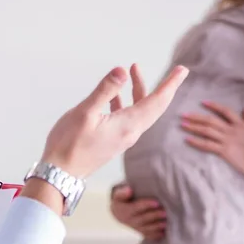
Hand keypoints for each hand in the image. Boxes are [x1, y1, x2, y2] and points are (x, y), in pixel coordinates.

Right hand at [41, 64, 187, 177]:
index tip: (183, 70)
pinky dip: (126, 102)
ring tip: (132, 70)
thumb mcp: (85, 113)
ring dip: (140, 91)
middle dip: (164, 86)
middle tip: (177, 70)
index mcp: (128, 125)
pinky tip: (114, 95)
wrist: (60, 173)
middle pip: (154, 107)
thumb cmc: (69, 144)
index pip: (157, 101)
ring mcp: (123, 139)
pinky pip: (127, 118)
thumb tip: (122, 70)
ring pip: (140, 111)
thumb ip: (105, 90)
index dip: (171, 84)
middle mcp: (130, 133)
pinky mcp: (114, 141)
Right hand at [110, 185, 165, 240]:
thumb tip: (129, 190)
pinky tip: (163, 233)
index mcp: (126, 211)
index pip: (137, 207)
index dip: (147, 205)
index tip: (156, 203)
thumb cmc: (122, 202)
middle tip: (164, 213)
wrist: (119, 214)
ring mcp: (136, 228)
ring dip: (156, 227)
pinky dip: (155, 235)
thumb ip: (122, 193)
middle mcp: (131, 221)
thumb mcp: (119, 196)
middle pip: (143, 219)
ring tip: (165, 223)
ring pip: (146, 228)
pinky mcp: (141, 232)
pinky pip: (148, 235)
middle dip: (154, 216)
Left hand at [181, 101, 243, 178]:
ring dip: (193, 127)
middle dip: (196, 117)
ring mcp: (227, 140)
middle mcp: (231, 130)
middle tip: (183, 115)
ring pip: (206, 131)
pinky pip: (207, 145)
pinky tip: (187, 139)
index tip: (202, 102)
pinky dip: (196, 142)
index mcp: (240, 123)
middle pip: (210, 120)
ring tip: (182, 125)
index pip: (224, 110)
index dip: (213, 106)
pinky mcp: (224, 151)